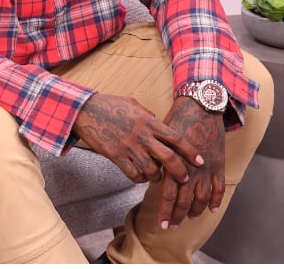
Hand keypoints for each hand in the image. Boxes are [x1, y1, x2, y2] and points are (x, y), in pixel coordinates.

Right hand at [73, 93, 202, 184]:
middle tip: (185, 178)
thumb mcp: (133, 104)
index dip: (191, 151)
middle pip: (169, 158)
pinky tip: (140, 176)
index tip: (199, 160)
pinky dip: (139, 179)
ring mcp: (128, 147)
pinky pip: (133, 174)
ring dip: (157, 177)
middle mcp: (141, 136)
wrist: (84, 110)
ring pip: (152, 171)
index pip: (176, 138)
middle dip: (180, 172)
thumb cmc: (109, 104)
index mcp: (148, 121)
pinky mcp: (115, 156)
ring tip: (157, 177)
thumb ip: (149, 115)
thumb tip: (159, 122)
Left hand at [155, 98, 225, 229]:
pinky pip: (219, 188)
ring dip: (195, 211)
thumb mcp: (161, 139)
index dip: (165, 211)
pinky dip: (216, 200)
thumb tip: (151, 173)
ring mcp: (206, 169)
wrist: (200, 107)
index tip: (162, 224)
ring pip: (201, 199)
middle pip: (183, 201)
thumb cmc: (177, 120)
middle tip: (172, 227)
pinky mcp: (218, 164)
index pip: (167, 195)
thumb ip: (159, 158)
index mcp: (173, 164)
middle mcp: (190, 170)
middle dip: (177, 216)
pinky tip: (212, 210)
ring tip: (189, 218)